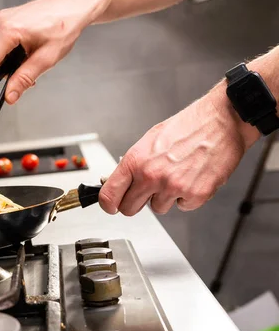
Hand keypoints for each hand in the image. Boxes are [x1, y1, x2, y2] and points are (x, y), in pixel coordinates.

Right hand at [0, 0, 108, 104]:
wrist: (72, 5)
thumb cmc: (64, 24)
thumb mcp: (47, 58)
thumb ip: (25, 78)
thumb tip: (10, 94)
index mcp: (9, 31)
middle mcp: (1, 23)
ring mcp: (2, 21)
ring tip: (9, 83)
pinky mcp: (6, 21)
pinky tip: (13, 67)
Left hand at [99, 85, 259, 215]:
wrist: (221, 121)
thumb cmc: (187, 127)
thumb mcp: (149, 141)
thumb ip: (133, 165)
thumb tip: (119, 183)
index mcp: (135, 161)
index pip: (109, 196)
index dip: (109, 204)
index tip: (112, 206)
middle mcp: (151, 176)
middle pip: (129, 209)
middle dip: (136, 202)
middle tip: (147, 190)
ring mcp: (173, 187)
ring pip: (158, 208)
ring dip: (165, 197)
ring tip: (177, 175)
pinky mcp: (195, 195)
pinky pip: (182, 207)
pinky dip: (187, 197)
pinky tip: (192, 178)